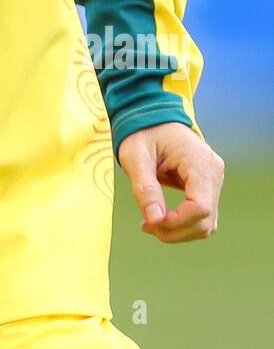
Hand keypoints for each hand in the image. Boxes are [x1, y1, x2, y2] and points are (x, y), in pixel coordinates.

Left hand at [118, 122, 224, 241]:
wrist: (151, 116)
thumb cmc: (141, 132)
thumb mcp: (135, 157)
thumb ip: (145, 189)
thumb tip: (155, 221)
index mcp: (199, 161)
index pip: (200, 206)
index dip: (177, 221)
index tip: (149, 221)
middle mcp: (213, 171)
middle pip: (205, 219)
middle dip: (175, 230)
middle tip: (145, 226)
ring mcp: (214, 179)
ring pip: (206, 223)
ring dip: (179, 231)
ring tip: (150, 224)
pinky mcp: (208, 186)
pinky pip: (202, 216)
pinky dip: (183, 224)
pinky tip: (160, 219)